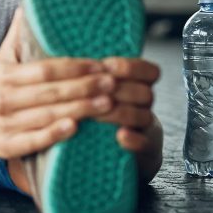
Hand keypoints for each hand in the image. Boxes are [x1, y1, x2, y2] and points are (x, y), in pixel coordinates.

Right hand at [0, 9, 117, 158]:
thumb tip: (30, 4)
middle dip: (84, 87)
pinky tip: (75, 129)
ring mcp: (5, 123)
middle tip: (112, 83)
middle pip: (49, 92)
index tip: (99, 64)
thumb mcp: (2, 59)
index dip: (74, 67)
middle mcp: (5, 98)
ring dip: (79, 110)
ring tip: (108, 104)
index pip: (44, 69)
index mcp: (6, 75)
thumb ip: (18, 35)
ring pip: (46, 116)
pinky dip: (54, 135)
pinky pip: (33, 141)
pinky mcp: (7, 146)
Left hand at [94, 57, 163, 180]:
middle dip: (119, 90)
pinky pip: (144, 144)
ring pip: (144, 115)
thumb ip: (85, 77)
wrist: (103, 154)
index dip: (131, 67)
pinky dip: (133, 139)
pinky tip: (119, 136)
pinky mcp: (144, 153)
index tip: (107, 66)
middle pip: (145, 92)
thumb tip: (64, 58)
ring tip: (96, 115)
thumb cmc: (89, 115)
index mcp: (133, 86)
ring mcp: (144, 129)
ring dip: (119, 113)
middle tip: (96, 92)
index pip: (148, 71)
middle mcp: (142, 106)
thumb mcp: (89, 92)